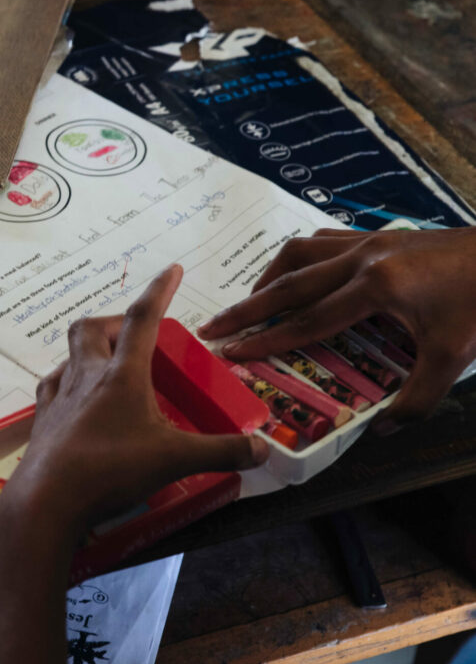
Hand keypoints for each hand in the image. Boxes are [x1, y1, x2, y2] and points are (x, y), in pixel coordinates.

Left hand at [0, 264, 268, 533]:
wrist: (48, 498)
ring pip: (69, 353)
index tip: (171, 270)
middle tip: (137, 336)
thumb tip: (262, 449)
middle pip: (93, 328)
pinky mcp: (42, 419)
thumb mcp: (175, 460)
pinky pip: (52, 385)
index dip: (159, 290)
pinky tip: (76, 397)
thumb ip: (221, 451)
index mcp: (122, 375)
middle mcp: (87, 375)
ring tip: (111, 366)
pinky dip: (68, 381)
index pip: (143, 318)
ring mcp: (59, 395)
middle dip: (115, 321)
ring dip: (91, 350)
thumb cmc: (111, 470)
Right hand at [198, 228, 475, 430]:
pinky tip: (296, 274)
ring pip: (299, 253)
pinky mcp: (378, 234)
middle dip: (246, 307)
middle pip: (288, 284)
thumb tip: (385, 428)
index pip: (307, 320)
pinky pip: (322, 241)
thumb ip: (418, 396)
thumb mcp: (455, 356)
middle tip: (212, 324)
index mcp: (376, 287)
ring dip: (268, 278)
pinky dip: (299, 259)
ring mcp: (368, 240)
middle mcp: (362, 258)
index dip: (266, 339)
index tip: (231, 350)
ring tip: (250, 301)